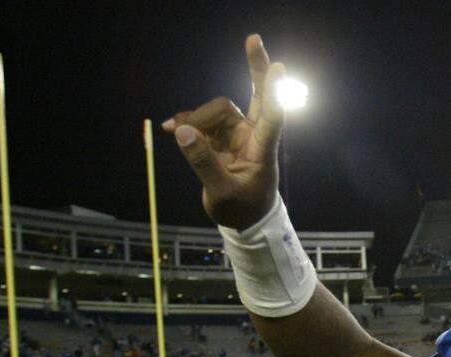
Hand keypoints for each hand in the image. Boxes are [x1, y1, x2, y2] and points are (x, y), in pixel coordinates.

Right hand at [161, 34, 284, 229]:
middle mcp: (253, 137)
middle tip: (254, 39)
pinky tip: (171, 129)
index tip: (279, 67)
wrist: (243, 222)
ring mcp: (237, 134)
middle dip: (255, 69)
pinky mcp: (221, 138)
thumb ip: (203, 163)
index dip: (274, 92)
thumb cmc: (242, 210)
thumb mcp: (221, 193)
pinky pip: (201, 121)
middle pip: (254, 95)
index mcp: (262, 151)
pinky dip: (186, 124)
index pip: (272, 117)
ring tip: (178, 135)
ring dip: (196, 119)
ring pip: (216, 111)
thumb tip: (181, 131)